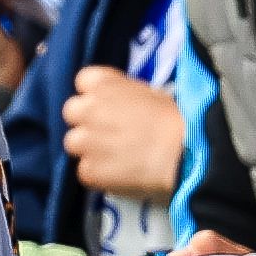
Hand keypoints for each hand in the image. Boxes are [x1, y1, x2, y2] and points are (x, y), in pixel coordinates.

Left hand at [61, 64, 187, 200]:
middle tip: (109, 133)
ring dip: (90, 148)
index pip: (83, 81)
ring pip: (74, 143)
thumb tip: (120, 108)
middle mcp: (87, 109)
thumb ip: (123, 97)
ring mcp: (85, 141)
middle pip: (72, 112)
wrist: (184, 152)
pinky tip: (121, 174)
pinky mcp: (89, 171)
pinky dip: (99, 174)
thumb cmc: (176, 119)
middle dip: (87, 121)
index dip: (96, 95)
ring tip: (115, 157)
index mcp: (102, 83)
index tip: (109, 105)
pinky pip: (85, 172)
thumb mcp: (150, 94)